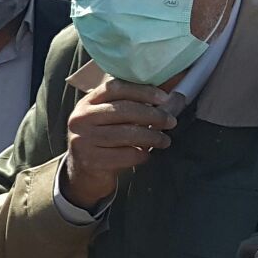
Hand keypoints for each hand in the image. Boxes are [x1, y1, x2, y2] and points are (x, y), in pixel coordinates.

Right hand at [61, 78, 176, 210]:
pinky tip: (146, 154)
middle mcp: (81, 119)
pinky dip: (142, 155)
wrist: (82, 170)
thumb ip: (137, 105)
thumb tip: (176, 98)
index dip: (142, 91)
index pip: (115, 88)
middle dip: (153, 115)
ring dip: (152, 136)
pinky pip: (126, 155)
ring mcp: (83, 140)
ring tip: (165, 140)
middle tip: (171, 121)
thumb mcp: (110, 118)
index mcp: (87, 103)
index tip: (164, 98)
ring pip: (126, 134)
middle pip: (123, 110)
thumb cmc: (104, 139)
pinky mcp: (91, 160)